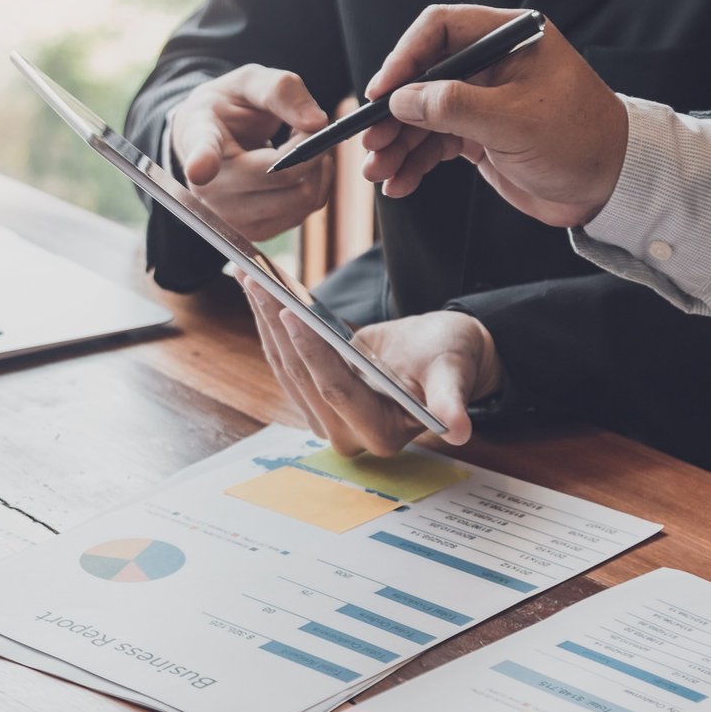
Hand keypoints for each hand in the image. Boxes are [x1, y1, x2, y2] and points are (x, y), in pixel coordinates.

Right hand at [170, 65, 334, 241]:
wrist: (208, 138)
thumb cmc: (228, 108)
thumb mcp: (249, 83)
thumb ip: (281, 91)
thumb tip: (317, 122)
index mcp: (199, 138)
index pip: (201, 154)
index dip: (203, 161)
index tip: (200, 169)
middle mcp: (208, 186)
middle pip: (282, 176)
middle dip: (312, 146)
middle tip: (305, 125)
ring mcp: (230, 216)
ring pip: (302, 198)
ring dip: (316, 166)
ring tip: (297, 143)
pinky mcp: (253, 233)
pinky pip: (305, 211)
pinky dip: (314, 184)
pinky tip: (298, 165)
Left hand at [239, 276, 499, 454]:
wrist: (438, 359)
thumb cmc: (450, 360)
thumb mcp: (454, 373)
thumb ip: (451, 401)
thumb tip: (460, 429)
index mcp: (382, 433)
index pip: (337, 391)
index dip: (312, 353)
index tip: (290, 312)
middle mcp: (348, 435)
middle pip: (303, 377)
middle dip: (277, 327)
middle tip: (257, 281)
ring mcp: (325, 419)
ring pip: (286, 367)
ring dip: (265, 321)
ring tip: (250, 277)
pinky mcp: (312, 400)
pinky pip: (285, 361)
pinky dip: (270, 325)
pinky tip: (257, 292)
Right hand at [359, 5, 628, 226]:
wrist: (612, 188)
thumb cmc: (581, 140)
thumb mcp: (515, 122)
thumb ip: (454, 106)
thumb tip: (400, 100)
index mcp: (509, 38)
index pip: (440, 28)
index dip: (405, 57)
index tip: (382, 93)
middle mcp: (491, 64)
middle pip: (423, 76)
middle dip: (394, 112)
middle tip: (370, 140)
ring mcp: (482, 101)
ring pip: (423, 115)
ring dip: (397, 143)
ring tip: (377, 171)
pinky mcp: (478, 136)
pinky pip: (434, 143)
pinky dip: (414, 163)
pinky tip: (399, 183)